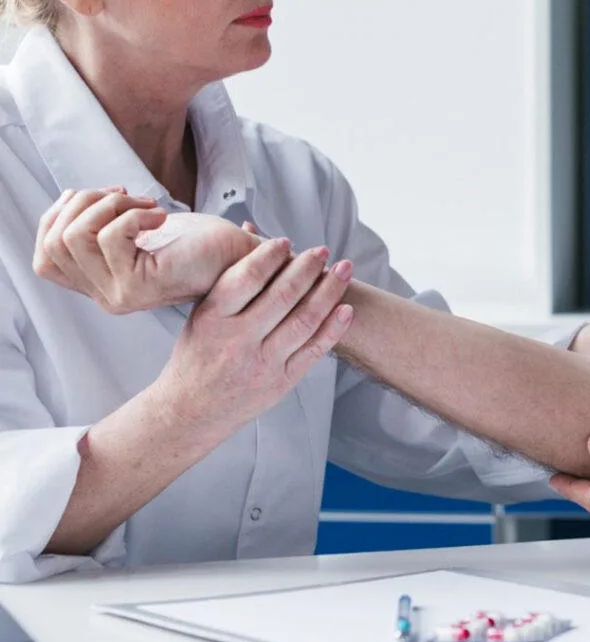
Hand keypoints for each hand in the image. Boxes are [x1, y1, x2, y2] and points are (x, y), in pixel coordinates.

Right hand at [34, 188, 262, 311]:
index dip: (63, 215)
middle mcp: (106, 297)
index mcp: (101, 284)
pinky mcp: (140, 287)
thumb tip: (70, 196)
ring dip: (111, 204)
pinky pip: (108, 236)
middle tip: (131, 196)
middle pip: (55, 241)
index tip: (106, 196)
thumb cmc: (202, 241)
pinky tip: (162, 216)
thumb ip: (100, 223)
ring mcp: (120, 296)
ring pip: (75, 235)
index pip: (45, 256)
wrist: (249, 258)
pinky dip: (133, 213)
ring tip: (148, 205)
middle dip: (89, 202)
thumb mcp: (139, 229)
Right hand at [154, 237, 353, 432]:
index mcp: (213, 319)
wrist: (190, 411)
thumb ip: (229, 279)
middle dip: (307, 269)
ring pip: (304, 320)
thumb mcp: (201, 315)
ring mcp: (262, 363)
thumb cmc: (198, 354)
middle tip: (323, 250)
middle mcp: (237, 340)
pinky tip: (347, 308)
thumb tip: (252, 231)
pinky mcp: (281, 382)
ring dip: (329, 292)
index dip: (269, 257)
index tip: (287, 242)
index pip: (245, 279)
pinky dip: (334, 328)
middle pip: (282, 296)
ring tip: (343, 270)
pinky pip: (314, 350)